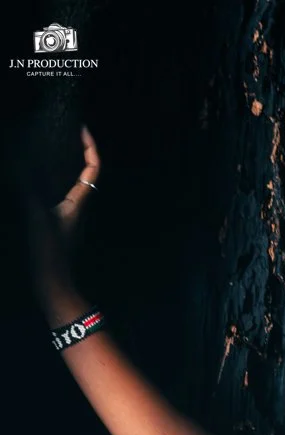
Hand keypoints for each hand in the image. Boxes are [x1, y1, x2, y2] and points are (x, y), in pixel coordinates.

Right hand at [16, 124, 100, 303]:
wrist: (53, 286)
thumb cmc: (50, 255)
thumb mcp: (39, 219)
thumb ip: (32, 192)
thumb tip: (23, 166)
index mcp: (79, 203)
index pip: (93, 169)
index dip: (90, 146)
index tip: (81, 128)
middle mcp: (78, 208)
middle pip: (86, 174)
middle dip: (79, 151)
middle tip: (65, 133)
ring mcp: (70, 217)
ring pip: (73, 185)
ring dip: (66, 166)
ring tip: (50, 149)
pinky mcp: (59, 226)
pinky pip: (60, 196)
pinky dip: (53, 181)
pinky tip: (36, 179)